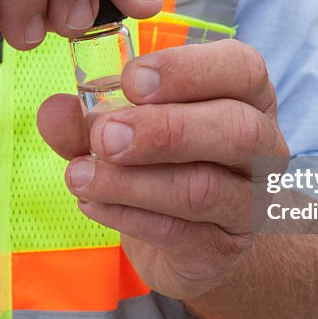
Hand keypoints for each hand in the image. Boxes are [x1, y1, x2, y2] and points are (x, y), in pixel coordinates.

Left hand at [37, 39, 289, 299]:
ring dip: (131, 182)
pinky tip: (91, 203)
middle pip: (237, 130)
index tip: (130, 79)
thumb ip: (91, 118)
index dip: (188, 70)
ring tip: (79, 176)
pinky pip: (178, 232)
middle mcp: (263, 147)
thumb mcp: (126, 128)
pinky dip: (126, 215)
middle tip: (104, 136)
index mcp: (247, 96)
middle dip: (164, 129)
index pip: (242, 69)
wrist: (192, 241)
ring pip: (203, 189)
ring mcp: (249, 203)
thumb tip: (54, 110)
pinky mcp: (222, 249)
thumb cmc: (164, 162)